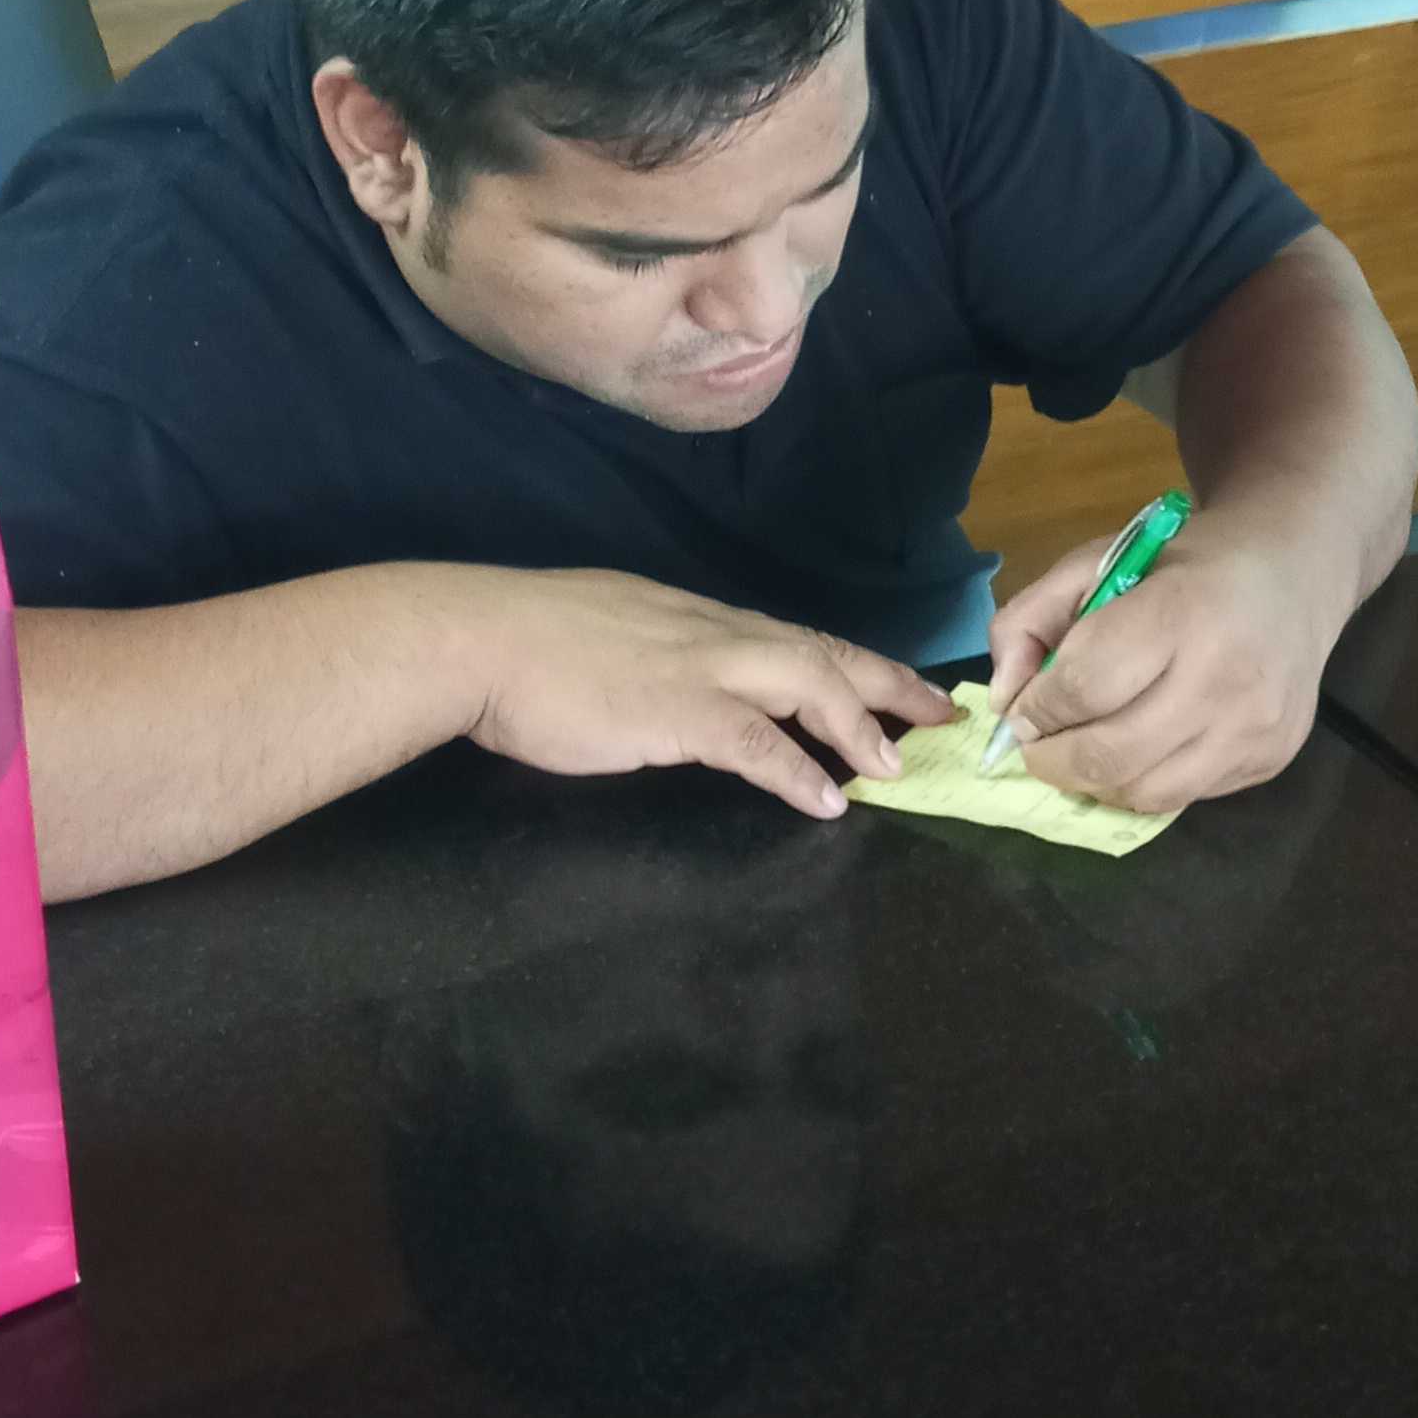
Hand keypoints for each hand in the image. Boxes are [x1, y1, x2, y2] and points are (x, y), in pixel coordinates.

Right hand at [458, 567, 955, 821]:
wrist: (477, 639)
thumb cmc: (525, 641)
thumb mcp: (610, 633)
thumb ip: (655, 654)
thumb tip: (672, 681)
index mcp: (696, 617)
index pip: (793, 636)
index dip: (849, 661)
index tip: (891, 684)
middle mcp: (712, 632)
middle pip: (822, 651)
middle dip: (886, 684)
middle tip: (940, 716)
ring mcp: (698, 667)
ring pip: (808, 684)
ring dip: (859, 727)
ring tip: (897, 767)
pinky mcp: (675, 710)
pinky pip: (756, 741)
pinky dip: (799, 769)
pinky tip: (828, 799)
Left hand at [985, 510, 1355, 815]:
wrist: (1294, 574)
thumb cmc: (1186, 563)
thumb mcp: (1100, 561)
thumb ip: (1032, 618)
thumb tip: (1003, 700)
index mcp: (1181, 612)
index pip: (1083, 687)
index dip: (1034, 708)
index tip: (1020, 710)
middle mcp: (1225, 679)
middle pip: (1108, 755)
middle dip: (1050, 760)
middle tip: (1036, 746)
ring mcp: (1254, 729)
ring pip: (1143, 793)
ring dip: (1093, 783)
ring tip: (1080, 752)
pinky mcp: (1270, 760)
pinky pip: (1184, 796)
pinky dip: (1142, 782)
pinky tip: (1138, 748)